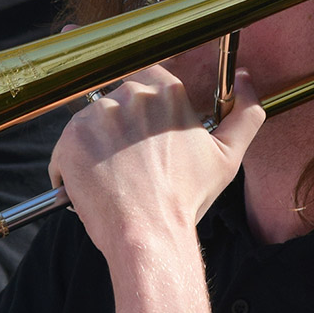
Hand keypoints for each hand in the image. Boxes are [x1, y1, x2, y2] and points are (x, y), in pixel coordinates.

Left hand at [50, 64, 265, 258]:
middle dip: (122, 126)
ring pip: (93, 123)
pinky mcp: (69, 139)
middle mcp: (129, 95)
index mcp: (166, 92)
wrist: (149, 233)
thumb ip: (245, 113)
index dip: (145, 106)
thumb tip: (246, 79)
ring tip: (114, 176)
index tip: (144, 128)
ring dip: (98, 145)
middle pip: (118, 100)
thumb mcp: (228, 156)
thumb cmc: (186, 198)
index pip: (149, 78)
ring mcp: (96, 116)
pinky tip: (93, 186)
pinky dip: (75, 166)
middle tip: (132, 161)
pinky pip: (67, 147)